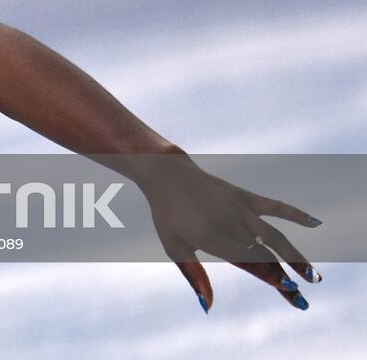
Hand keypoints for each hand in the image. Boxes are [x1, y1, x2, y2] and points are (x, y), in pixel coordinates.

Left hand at [140, 149, 322, 312]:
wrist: (166, 174)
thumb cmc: (167, 215)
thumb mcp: (174, 247)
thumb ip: (194, 275)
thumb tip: (208, 306)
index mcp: (211, 236)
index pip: (247, 260)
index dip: (269, 274)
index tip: (290, 289)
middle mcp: (229, 222)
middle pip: (264, 255)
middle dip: (284, 278)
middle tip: (302, 301)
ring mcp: (239, 208)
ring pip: (274, 235)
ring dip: (295, 257)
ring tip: (313, 277)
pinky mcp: (244, 195)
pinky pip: (274, 206)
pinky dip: (295, 214)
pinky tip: (315, 223)